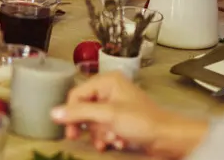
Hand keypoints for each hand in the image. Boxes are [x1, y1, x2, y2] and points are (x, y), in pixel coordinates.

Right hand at [51, 72, 207, 158]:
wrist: (169, 138)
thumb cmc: (142, 122)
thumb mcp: (108, 116)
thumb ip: (80, 113)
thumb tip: (53, 112)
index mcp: (107, 81)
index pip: (77, 94)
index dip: (71, 113)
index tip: (69, 131)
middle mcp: (110, 90)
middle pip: (84, 108)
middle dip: (89, 126)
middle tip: (81, 138)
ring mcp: (116, 105)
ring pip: (94, 121)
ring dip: (100, 134)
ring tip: (110, 141)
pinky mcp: (122, 119)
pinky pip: (105, 127)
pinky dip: (108, 137)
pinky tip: (117, 142)